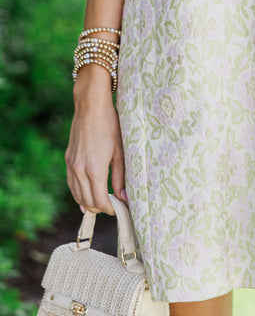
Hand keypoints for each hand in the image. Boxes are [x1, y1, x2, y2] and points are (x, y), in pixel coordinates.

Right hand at [65, 68, 125, 213]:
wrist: (91, 106)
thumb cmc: (110, 125)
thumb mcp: (119, 151)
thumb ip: (120, 176)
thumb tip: (125, 197)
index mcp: (94, 170)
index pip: (100, 200)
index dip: (110, 208)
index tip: (119, 209)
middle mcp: (80, 170)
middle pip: (87, 201)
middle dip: (100, 208)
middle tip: (113, 207)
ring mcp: (71, 165)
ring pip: (77, 194)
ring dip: (88, 202)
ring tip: (100, 204)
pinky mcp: (68, 159)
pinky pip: (71, 183)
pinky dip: (78, 193)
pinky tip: (85, 195)